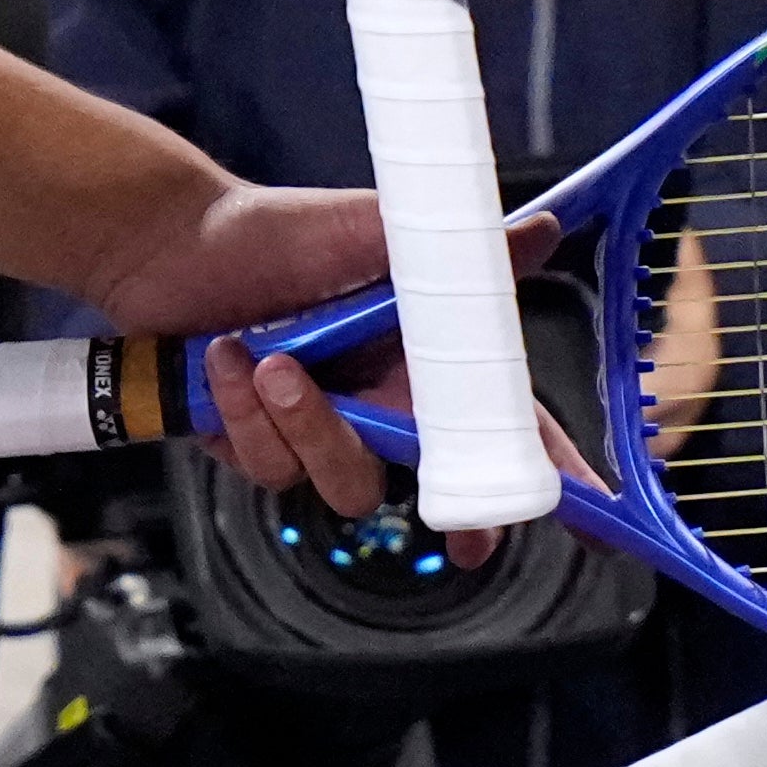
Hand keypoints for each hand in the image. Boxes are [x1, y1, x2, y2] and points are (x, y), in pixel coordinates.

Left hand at [102, 185, 578, 555]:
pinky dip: (245, 415)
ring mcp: (319, 428)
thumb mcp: (374, 231)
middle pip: (441, 482)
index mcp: (419, 353)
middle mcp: (378, 400)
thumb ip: (457, 253)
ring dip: (312, 428)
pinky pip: (273, 468)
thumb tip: (542, 231)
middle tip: (469, 535)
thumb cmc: (277, 231)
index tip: (592, 517)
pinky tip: (223, 361)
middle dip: (460, 514)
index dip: (550, 470)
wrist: (174, 240)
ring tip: (275, 363)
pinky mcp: (259, 444)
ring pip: (349, 484)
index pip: (501, 418)